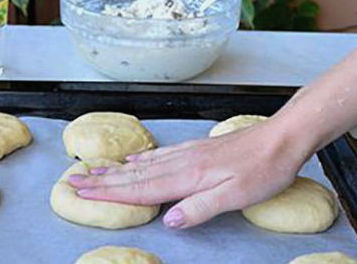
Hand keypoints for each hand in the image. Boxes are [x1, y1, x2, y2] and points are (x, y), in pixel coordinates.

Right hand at [68, 116, 313, 228]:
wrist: (282, 138)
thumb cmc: (264, 169)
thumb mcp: (235, 196)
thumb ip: (199, 208)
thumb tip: (167, 219)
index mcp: (188, 177)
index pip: (140, 189)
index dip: (109, 193)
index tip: (82, 192)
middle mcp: (182, 163)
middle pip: (134, 174)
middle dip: (102, 180)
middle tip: (74, 181)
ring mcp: (189, 153)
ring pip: (144, 164)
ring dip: (116, 170)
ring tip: (95, 171)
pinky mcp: (198, 149)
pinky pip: (161, 154)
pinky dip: (142, 159)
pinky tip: (135, 159)